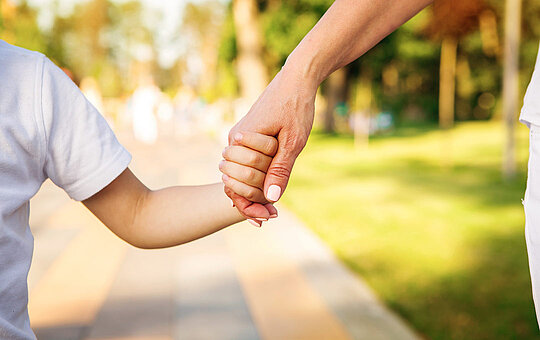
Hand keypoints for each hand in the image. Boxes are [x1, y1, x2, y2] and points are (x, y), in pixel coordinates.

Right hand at [225, 67, 317, 216]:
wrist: (295, 80)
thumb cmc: (296, 107)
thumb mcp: (294, 141)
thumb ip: (281, 169)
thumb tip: (271, 197)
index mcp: (241, 140)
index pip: (236, 184)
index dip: (248, 206)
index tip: (265, 221)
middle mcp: (233, 141)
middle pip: (235, 182)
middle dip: (254, 198)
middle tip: (273, 213)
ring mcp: (238, 140)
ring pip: (238, 176)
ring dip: (255, 190)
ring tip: (272, 207)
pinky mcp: (245, 139)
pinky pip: (244, 166)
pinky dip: (255, 181)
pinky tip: (267, 194)